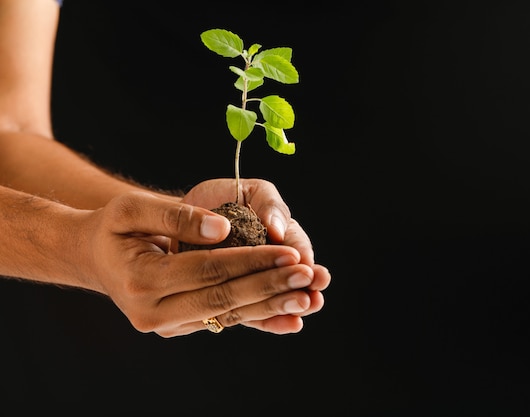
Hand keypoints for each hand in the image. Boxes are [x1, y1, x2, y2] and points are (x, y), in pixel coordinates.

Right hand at [78, 191, 322, 336]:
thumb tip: (223, 228)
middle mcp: (153, 312)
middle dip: (271, 285)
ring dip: (272, 306)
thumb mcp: (131, 208)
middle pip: (225, 297)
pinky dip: (258, 316)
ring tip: (308, 298)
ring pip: (229, 314)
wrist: (95, 258)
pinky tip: (288, 315)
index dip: (254, 260)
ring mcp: (167, 325)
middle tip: (310, 275)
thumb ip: (176, 215)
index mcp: (142, 279)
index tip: (291, 251)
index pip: (210, 269)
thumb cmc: (115, 227)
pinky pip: (224, 320)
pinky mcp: (180, 327)